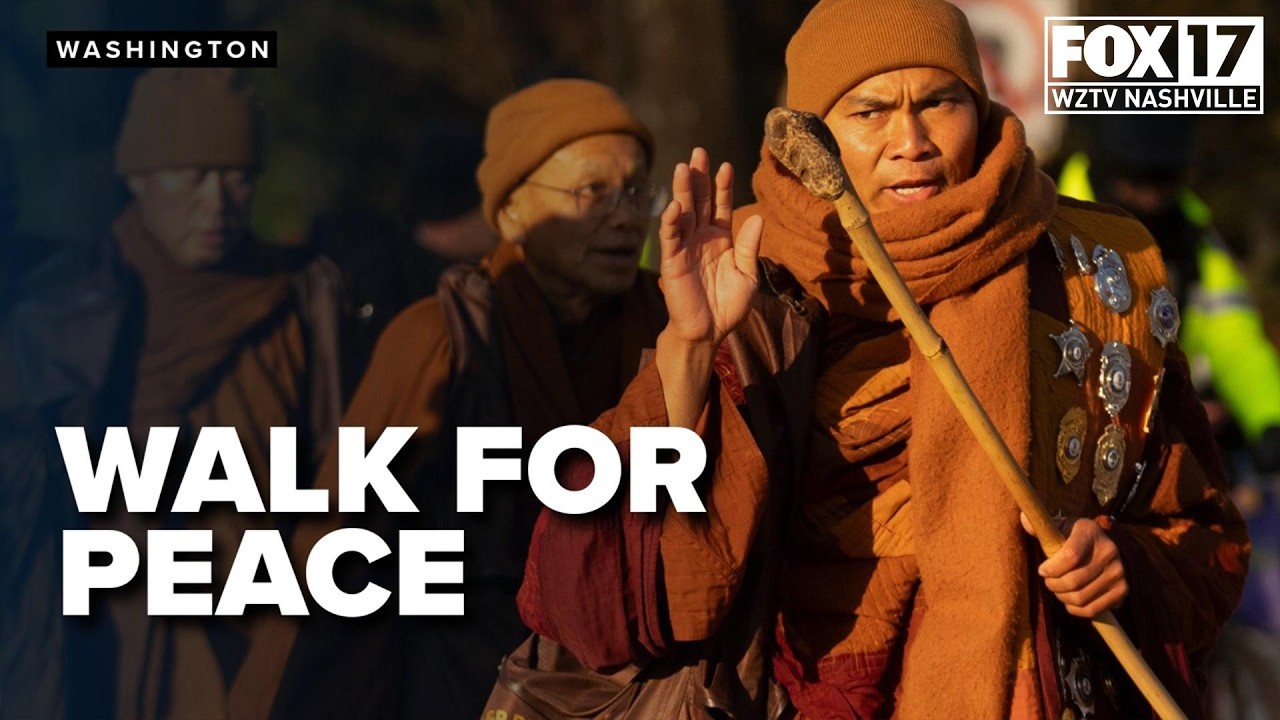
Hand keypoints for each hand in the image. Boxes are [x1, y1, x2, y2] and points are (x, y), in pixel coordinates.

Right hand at [657, 147, 762, 349]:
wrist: (709, 332)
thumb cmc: (728, 306)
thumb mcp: (748, 275)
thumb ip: (750, 247)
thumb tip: (757, 216)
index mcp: (720, 238)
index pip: (720, 206)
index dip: (722, 186)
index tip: (726, 165)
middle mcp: (701, 237)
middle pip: (699, 201)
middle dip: (699, 177)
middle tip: (698, 152)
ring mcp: (685, 247)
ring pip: (683, 213)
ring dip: (682, 191)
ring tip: (683, 168)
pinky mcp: (672, 262)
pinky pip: (670, 238)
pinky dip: (670, 222)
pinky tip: (674, 205)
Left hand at [1021, 513, 1127, 618]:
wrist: (1101, 548)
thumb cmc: (1071, 538)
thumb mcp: (1058, 527)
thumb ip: (1040, 526)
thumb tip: (1024, 519)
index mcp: (1090, 531)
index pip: (1070, 556)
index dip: (1052, 568)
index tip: (1042, 570)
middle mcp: (1109, 551)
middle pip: (1073, 581)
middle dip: (1053, 585)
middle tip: (1048, 581)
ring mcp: (1118, 572)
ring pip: (1080, 597)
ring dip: (1062, 597)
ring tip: (1058, 589)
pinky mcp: (1123, 589)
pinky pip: (1092, 609)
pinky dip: (1075, 609)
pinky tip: (1069, 601)